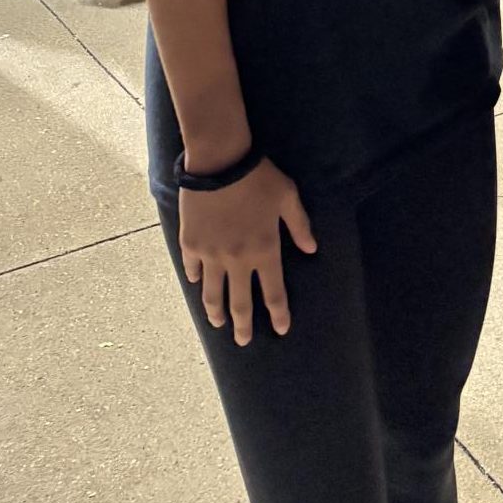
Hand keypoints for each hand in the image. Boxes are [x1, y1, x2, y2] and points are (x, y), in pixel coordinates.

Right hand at [179, 158, 315, 345]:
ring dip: (216, 312)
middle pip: (241, 302)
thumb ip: (299, 225)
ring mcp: (211, 254)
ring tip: (218, 324)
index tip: (280, 329)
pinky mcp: (190, 243)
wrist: (219, 161)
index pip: (274, 292)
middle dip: (243, 325)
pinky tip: (197, 283)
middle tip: (243, 341)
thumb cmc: (258, 177)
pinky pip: (193, 268)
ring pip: (212, 293)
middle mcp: (237, 259)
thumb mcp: (288, 197)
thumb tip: (312, 249)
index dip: (278, 313)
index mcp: (264, 250)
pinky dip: (195, 278)